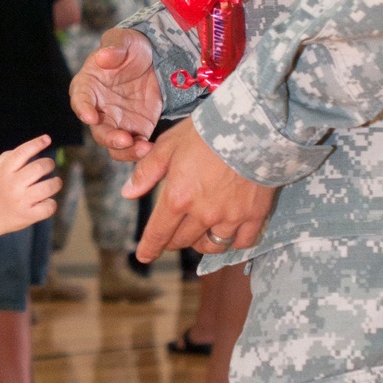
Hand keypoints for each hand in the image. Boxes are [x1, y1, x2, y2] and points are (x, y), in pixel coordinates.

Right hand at [0, 136, 61, 236]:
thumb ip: (9, 157)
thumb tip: (33, 148)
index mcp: (4, 171)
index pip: (23, 152)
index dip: (37, 143)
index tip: (47, 139)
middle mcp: (13, 185)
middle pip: (40, 167)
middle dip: (49, 164)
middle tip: (49, 166)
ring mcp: (21, 201)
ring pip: (49, 187)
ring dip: (56, 182)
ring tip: (54, 183)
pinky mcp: (28, 216)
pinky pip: (49, 207)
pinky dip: (51, 203)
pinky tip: (46, 201)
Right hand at [70, 28, 162, 159]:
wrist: (155, 57)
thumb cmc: (131, 46)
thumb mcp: (124, 40)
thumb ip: (113, 47)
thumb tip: (103, 56)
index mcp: (88, 87)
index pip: (79, 100)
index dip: (83, 110)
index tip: (91, 117)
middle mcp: (99, 109)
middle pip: (98, 130)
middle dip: (110, 138)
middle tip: (125, 139)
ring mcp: (117, 122)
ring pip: (115, 145)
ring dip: (126, 150)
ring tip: (144, 148)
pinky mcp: (136, 129)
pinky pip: (135, 146)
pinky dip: (142, 151)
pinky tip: (153, 147)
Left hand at [125, 117, 274, 259]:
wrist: (253, 125)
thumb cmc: (206, 131)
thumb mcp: (168, 145)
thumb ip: (147, 171)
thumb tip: (127, 193)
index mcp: (178, 198)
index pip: (159, 233)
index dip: (149, 248)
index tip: (143, 256)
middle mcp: (203, 214)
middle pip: (183, 241)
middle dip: (173, 240)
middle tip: (172, 234)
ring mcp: (230, 217)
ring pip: (211, 246)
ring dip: (200, 244)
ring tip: (199, 233)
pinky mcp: (254, 215)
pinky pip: (241, 242)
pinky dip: (232, 242)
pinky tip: (228, 233)